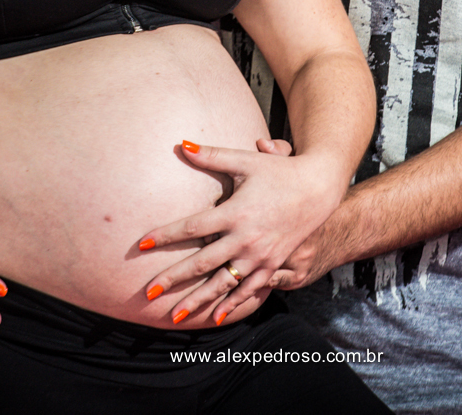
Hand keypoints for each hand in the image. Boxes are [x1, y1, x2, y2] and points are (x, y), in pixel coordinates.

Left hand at [139, 138, 336, 325]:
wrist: (318, 188)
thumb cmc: (279, 171)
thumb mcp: (246, 160)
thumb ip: (212, 155)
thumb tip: (181, 145)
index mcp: (235, 212)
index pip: (192, 227)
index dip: (166, 235)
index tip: (142, 244)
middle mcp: (245, 238)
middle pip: (202, 263)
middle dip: (173, 278)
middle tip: (148, 293)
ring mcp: (260, 256)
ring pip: (223, 283)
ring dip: (197, 300)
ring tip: (175, 315)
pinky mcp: (272, 264)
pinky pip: (249, 289)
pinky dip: (231, 304)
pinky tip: (214, 317)